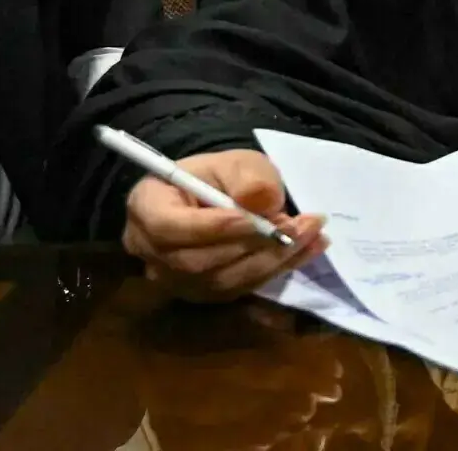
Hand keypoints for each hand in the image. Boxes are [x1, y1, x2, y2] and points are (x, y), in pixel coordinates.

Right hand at [122, 150, 326, 301]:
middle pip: (197, 261)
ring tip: (312, 233)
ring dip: (273, 259)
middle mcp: (149, 252)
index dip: (211, 227)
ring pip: (222, 280)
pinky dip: (277, 270)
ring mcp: (174, 279)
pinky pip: (239, 290)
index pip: (167, 227)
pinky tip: (308, 248)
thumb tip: (264, 203)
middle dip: (254, 244)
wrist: (214, 195)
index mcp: (145, 207)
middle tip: (300, 223)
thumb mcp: (236, 162)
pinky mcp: (202, 294)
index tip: (253, 218)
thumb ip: (248, 178)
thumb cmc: (217, 175)